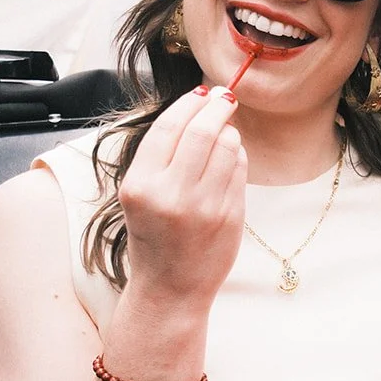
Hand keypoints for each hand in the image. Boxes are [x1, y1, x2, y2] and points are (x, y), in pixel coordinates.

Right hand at [115, 85, 246, 303]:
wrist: (170, 288)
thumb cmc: (153, 237)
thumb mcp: (140, 196)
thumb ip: (162, 157)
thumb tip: (195, 108)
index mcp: (141, 186)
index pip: (169, 128)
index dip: (190, 103)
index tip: (202, 91)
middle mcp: (172, 195)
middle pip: (203, 131)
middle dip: (217, 106)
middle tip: (226, 96)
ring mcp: (204, 207)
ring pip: (228, 147)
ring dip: (230, 131)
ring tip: (225, 131)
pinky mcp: (230, 217)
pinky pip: (240, 170)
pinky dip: (238, 156)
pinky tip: (231, 157)